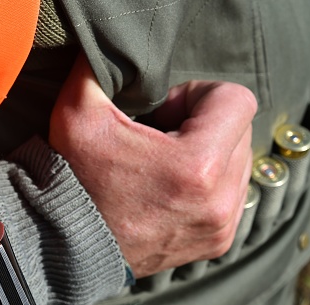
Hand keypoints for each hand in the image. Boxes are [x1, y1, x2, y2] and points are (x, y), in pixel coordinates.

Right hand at [49, 54, 255, 277]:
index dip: (198, 94)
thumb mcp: (75, 116)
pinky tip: (171, 187)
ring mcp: (222, 225)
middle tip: (160, 136)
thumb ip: (97, 69)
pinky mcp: (218, 242)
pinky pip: (233, 193)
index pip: (237, 100)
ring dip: (208, 152)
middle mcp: (219, 200)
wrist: (68, 248)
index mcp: (196, 166)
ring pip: (239, 161)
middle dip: (203, 123)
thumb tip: (114, 51)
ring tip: (163, 164)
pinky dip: (209, 183)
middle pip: (240, 130)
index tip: (163, 112)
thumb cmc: (74, 182)